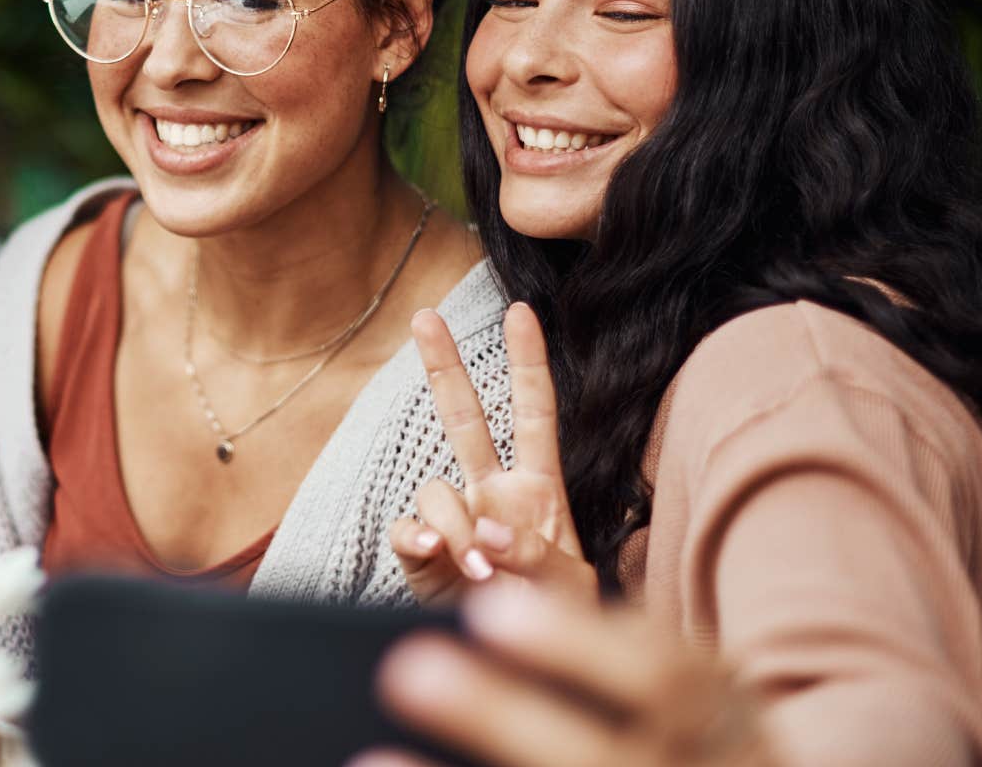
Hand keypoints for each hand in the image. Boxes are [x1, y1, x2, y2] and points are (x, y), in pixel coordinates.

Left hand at [354, 586, 773, 766]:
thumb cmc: (705, 741)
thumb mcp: (697, 692)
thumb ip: (612, 648)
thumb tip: (485, 585)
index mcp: (724, 718)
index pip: (661, 675)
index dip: (576, 643)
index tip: (488, 608)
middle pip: (604, 758)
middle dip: (504, 718)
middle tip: (408, 668)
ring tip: (369, 757)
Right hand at [392, 302, 594, 601]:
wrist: (528, 669)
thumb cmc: (564, 623)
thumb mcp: (572, 589)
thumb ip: (537, 558)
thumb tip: (487, 532)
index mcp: (538, 489)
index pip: (533, 413)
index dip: (527, 361)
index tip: (522, 311)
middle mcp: (491, 494)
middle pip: (465, 418)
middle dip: (445, 366)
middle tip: (425, 317)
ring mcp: (456, 522)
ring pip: (435, 487)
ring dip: (454, 520)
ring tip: (478, 564)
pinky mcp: (424, 558)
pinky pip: (409, 533)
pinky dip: (420, 541)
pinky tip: (438, 556)